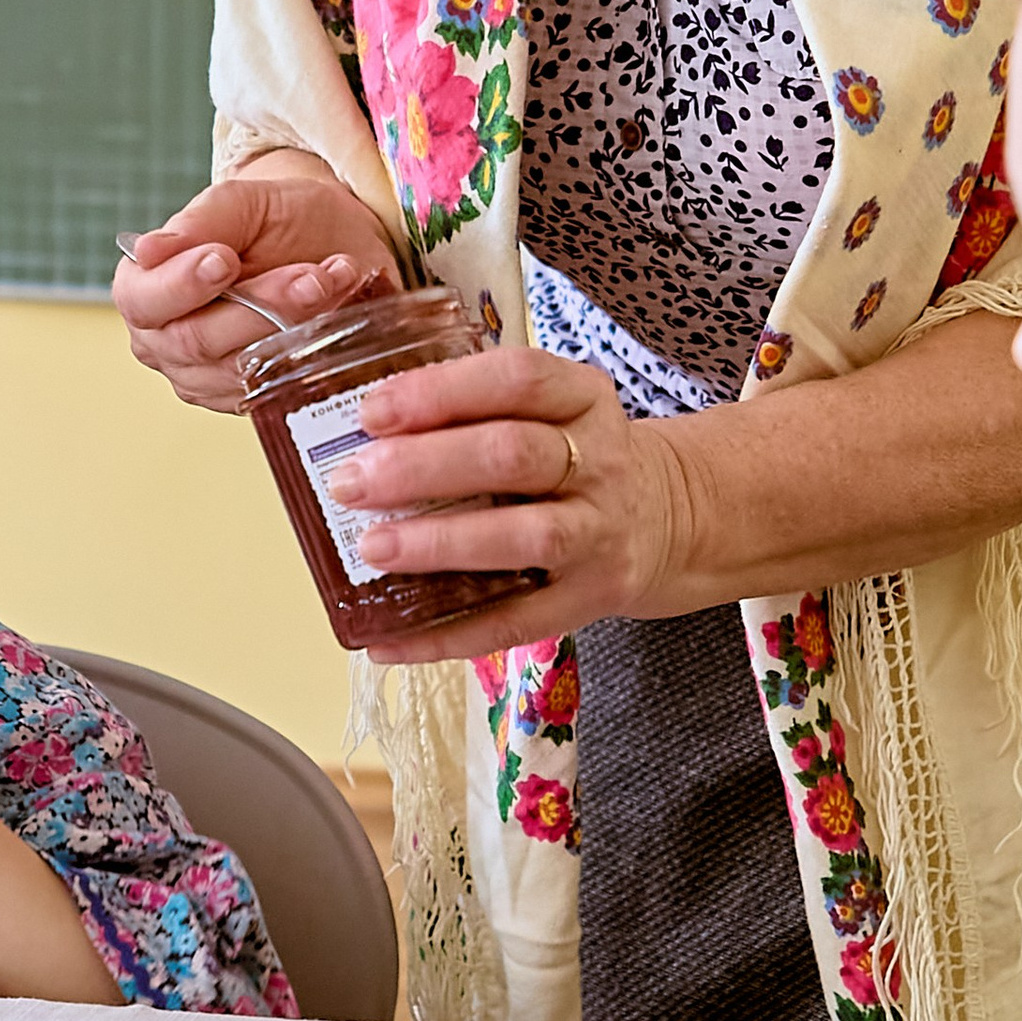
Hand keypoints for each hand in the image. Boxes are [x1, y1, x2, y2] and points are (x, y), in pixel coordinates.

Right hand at [113, 164, 398, 412]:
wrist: (327, 240)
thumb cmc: (276, 220)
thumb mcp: (242, 203)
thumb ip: (199, 222)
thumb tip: (147, 251)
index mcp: (144, 288)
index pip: (145, 300)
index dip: (182, 284)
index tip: (224, 259)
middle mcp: (165, 341)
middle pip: (197, 340)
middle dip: (259, 306)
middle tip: (308, 276)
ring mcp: (206, 378)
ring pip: (243, 368)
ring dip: (295, 327)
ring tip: (332, 283)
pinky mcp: (250, 399)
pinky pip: (277, 387)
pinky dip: (313, 352)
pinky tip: (338, 313)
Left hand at [328, 346, 690, 662]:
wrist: (669, 519)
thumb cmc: (579, 459)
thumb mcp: (554, 410)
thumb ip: (478, 410)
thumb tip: (363, 435)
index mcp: (583, 398)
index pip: (517, 380)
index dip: (441, 392)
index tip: (370, 412)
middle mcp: (599, 462)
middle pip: (512, 456)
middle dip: (423, 468)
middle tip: (351, 482)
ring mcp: (599, 533)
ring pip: (523, 536)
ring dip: (440, 544)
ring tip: (373, 549)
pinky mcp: (591, 598)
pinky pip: (516, 623)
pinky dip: (447, 636)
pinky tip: (389, 640)